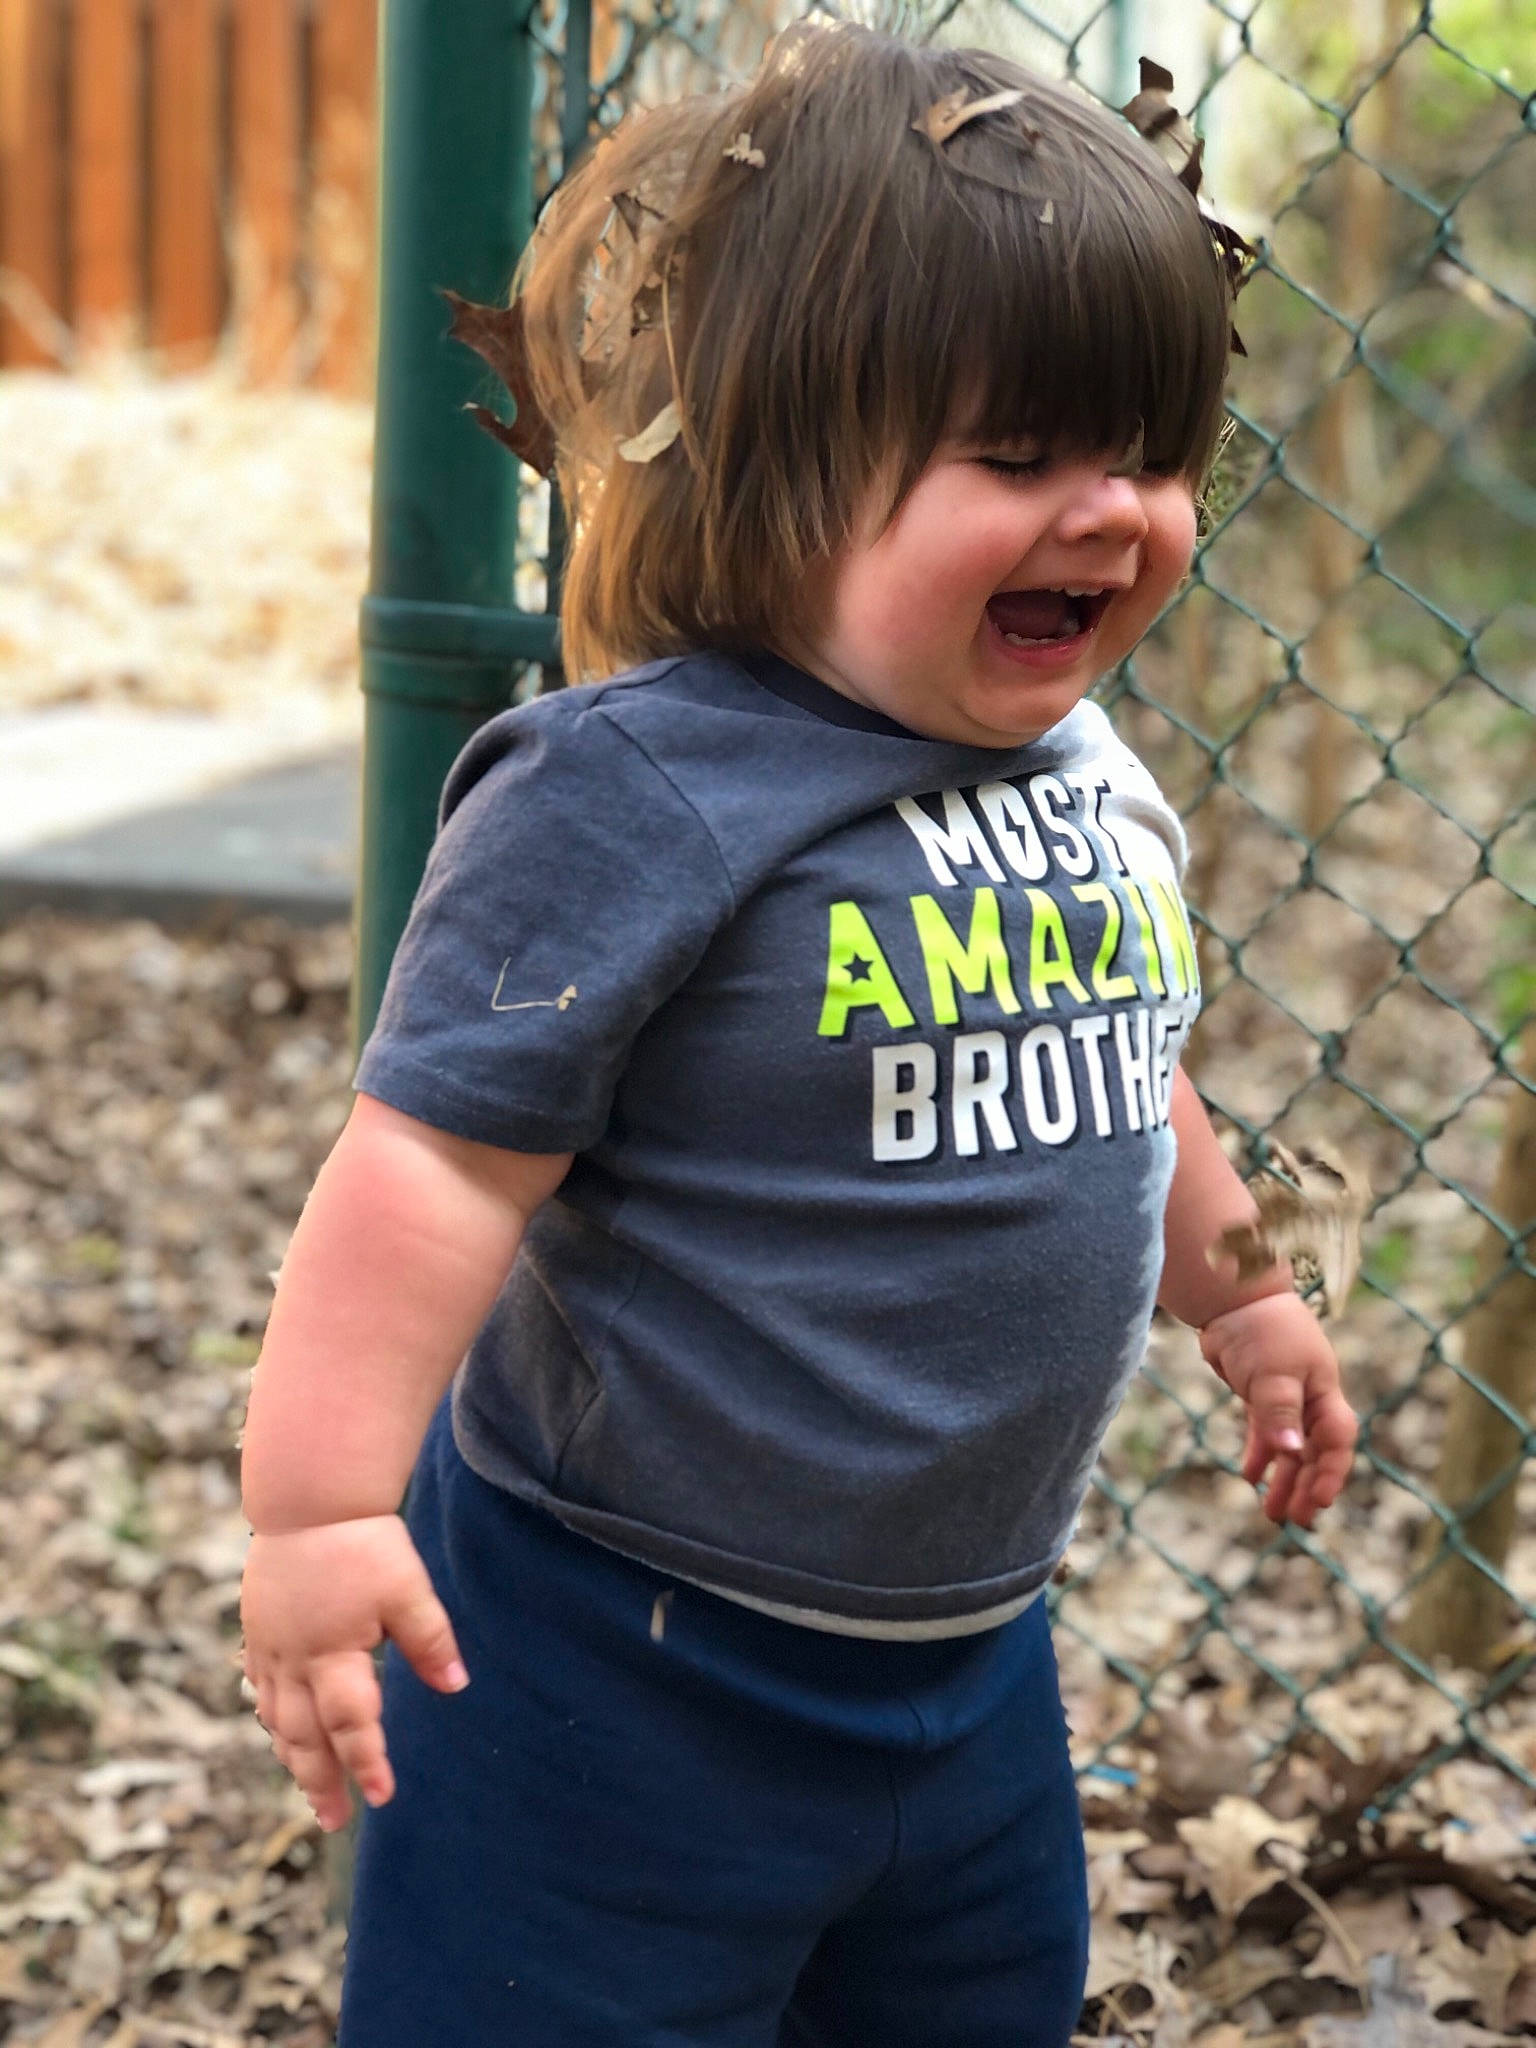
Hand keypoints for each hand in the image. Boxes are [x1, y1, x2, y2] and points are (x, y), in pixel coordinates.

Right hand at [240, 1514, 468, 1832]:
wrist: (308, 1498)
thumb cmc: (363, 1542)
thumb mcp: (409, 1589)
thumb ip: (431, 1640)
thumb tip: (456, 1685)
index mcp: (335, 1654)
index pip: (352, 1725)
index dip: (366, 1763)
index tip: (382, 1796)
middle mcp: (297, 1660)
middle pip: (306, 1736)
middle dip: (322, 1782)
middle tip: (335, 1821)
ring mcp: (271, 1646)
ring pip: (277, 1718)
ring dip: (294, 1757)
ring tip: (309, 1788)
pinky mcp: (259, 1628)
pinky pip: (260, 1687)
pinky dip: (271, 1717)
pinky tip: (279, 1728)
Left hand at [1199, 1291, 1357, 1526]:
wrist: (1233, 1298)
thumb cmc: (1263, 1329)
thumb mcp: (1274, 1372)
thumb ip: (1280, 1412)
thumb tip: (1290, 1451)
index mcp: (1324, 1393)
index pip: (1336, 1442)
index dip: (1330, 1473)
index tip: (1318, 1502)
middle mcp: (1309, 1399)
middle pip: (1313, 1452)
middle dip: (1305, 1486)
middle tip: (1293, 1520)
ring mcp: (1285, 1397)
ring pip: (1289, 1448)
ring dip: (1282, 1478)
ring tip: (1270, 1512)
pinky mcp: (1259, 1394)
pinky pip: (1265, 1432)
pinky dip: (1260, 1454)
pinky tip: (1249, 1476)